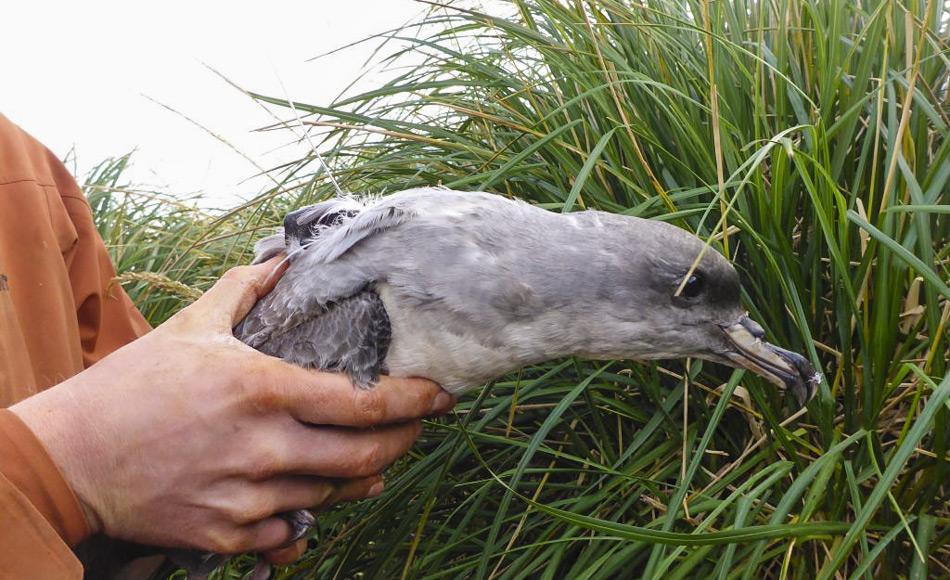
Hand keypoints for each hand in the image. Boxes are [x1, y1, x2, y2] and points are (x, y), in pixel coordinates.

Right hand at [10, 258, 453, 557]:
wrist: (70, 459)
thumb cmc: (132, 388)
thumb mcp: (190, 327)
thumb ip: (243, 291)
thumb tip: (281, 260)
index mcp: (261, 389)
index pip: (363, 402)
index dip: (415, 402)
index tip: (442, 395)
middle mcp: (263, 447)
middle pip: (366, 455)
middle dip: (403, 441)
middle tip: (416, 426)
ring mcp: (248, 496)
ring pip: (334, 493)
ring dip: (362, 476)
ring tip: (373, 458)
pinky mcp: (228, 535)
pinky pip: (293, 531)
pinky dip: (310, 515)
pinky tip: (314, 494)